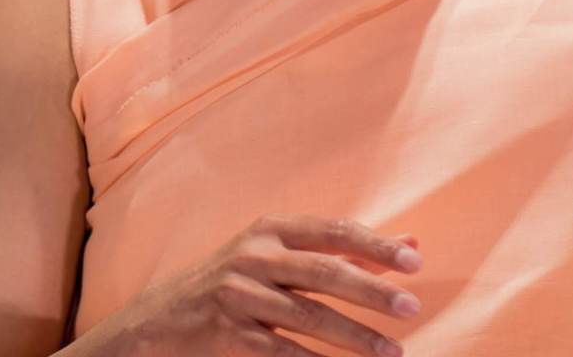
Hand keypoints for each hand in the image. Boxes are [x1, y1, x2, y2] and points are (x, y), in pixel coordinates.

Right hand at [92, 213, 423, 355]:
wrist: (158, 320)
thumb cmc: (234, 283)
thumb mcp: (279, 256)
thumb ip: (344, 251)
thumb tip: (411, 244)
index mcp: (271, 228)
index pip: (334, 231)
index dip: (376, 246)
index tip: (414, 263)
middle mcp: (254, 255)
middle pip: (324, 271)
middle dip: (372, 291)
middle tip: (411, 308)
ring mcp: (237, 294)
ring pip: (307, 315)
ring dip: (354, 337)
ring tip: (391, 353)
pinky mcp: (226, 334)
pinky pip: (281, 353)